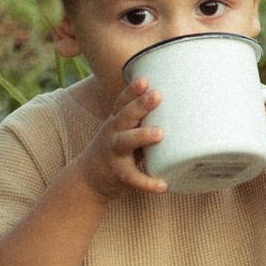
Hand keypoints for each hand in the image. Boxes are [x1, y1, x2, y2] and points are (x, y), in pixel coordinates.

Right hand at [74, 77, 168, 200]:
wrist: (87, 179)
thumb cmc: (115, 149)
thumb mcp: (124, 130)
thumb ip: (142, 119)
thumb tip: (178, 105)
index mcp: (116, 121)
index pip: (123, 102)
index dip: (132, 90)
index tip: (145, 79)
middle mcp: (113, 133)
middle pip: (125, 116)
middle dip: (140, 105)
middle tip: (157, 95)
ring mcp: (114, 153)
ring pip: (126, 142)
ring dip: (142, 136)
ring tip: (160, 133)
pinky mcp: (118, 174)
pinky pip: (134, 178)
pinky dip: (148, 183)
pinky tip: (163, 185)